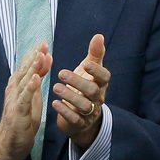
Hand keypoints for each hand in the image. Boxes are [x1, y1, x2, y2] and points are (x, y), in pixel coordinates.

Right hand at [0, 43, 51, 159]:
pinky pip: (24, 99)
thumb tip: (45, 58)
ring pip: (23, 82)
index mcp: (18, 86)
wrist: (10, 143)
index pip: (26, 67)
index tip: (43, 43)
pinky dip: (29, 88)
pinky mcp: (17, 113)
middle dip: (34, 57)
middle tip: (43, 44)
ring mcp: (14, 101)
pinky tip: (35, 79)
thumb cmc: (23, 118)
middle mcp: (14, 91)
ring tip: (40, 56)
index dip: (34, 54)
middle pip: (24, 71)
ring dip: (32, 68)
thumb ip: (38, 77)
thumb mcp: (34, 95)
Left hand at [54, 34, 110, 149]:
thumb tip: (99, 35)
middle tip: (61, 73)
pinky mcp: (80, 123)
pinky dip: (65, 111)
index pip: (105, 77)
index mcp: (101, 84)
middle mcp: (97, 98)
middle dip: (78, 82)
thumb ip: (95, 54)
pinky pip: (75, 119)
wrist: (83, 116)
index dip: (97, 71)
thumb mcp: (89, 70)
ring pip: (84, 106)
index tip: (86, 64)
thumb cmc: (85, 87)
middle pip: (93, 91)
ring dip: (70, 96)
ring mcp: (90, 112)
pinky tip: (55, 103)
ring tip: (56, 87)